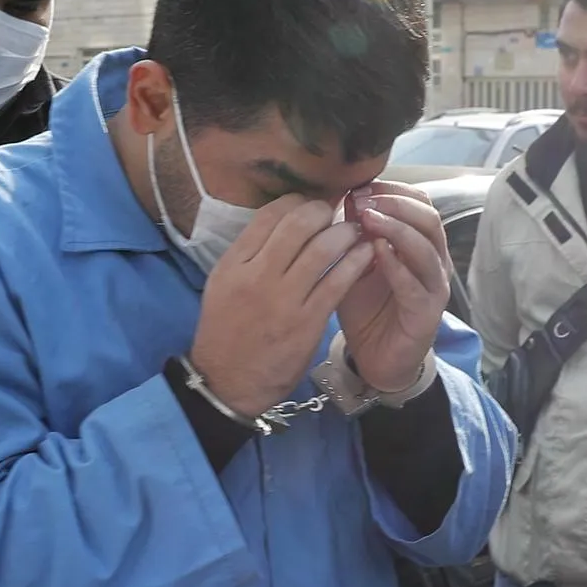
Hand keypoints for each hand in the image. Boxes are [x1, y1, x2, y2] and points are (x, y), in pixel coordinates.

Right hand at [189, 197, 376, 418]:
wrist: (227, 383)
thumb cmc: (226, 333)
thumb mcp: (221, 286)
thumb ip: (247, 256)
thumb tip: (279, 225)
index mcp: (232, 264)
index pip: (268, 216)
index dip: (296, 202)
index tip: (310, 205)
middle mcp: (256, 275)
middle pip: (297, 224)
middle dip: (323, 211)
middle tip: (335, 214)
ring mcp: (283, 299)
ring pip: (323, 248)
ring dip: (345, 233)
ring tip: (354, 233)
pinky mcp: (308, 321)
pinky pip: (339, 281)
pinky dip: (356, 261)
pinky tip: (365, 255)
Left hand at [334, 181, 449, 391]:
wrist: (377, 358)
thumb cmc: (366, 309)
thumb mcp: (353, 266)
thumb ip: (350, 238)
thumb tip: (338, 202)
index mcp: (417, 244)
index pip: (416, 203)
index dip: (390, 190)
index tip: (358, 186)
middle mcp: (432, 261)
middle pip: (427, 217)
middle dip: (394, 203)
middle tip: (362, 199)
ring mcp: (433, 286)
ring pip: (426, 247)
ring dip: (397, 228)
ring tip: (368, 217)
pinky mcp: (426, 313)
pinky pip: (415, 285)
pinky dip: (397, 265)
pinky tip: (377, 252)